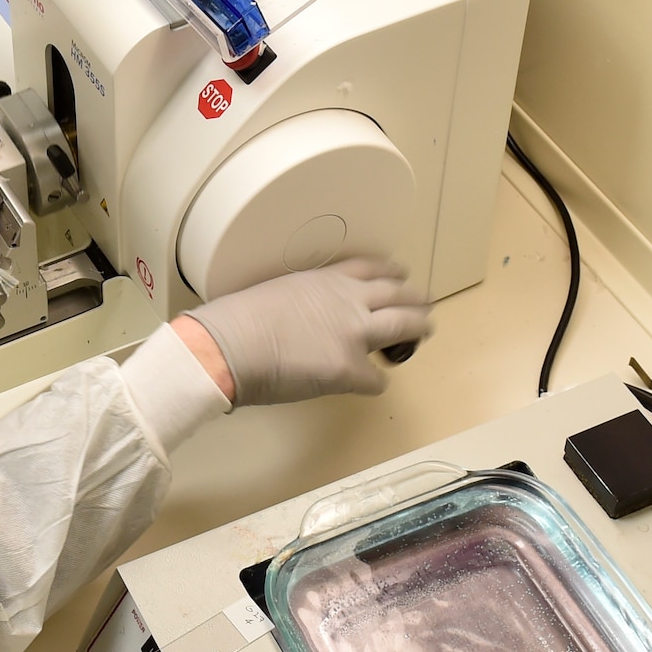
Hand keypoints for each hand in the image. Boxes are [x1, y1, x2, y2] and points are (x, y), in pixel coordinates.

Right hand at [178, 259, 430, 406]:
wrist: (228, 346)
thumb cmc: (235, 320)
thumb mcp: (274, 293)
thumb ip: (301, 301)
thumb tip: (304, 320)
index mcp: (324, 279)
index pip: (370, 268)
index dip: (390, 274)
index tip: (397, 278)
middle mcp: (348, 300)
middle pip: (398, 294)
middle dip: (415, 300)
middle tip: (423, 306)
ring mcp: (354, 335)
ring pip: (405, 326)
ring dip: (417, 330)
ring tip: (422, 332)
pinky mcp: (351, 370)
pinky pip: (378, 379)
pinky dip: (376, 382)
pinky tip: (369, 383)